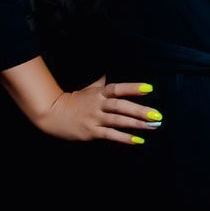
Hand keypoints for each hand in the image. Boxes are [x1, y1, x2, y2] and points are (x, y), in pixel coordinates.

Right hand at [34, 76, 160, 144]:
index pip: (118, 89)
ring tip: (152, 126)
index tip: (149, 88)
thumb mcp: (89, 88)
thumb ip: (101, 82)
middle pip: (121, 106)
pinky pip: (110, 135)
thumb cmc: (74, 100)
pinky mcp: (91, 132)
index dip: (133, 88)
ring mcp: (94, 119)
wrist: (52, 114)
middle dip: (140, 110)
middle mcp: (98, 105)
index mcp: (99, 93)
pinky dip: (124, 138)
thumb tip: (108, 71)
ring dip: (136, 124)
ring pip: (118, 121)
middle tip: (157, 115)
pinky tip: (137, 140)